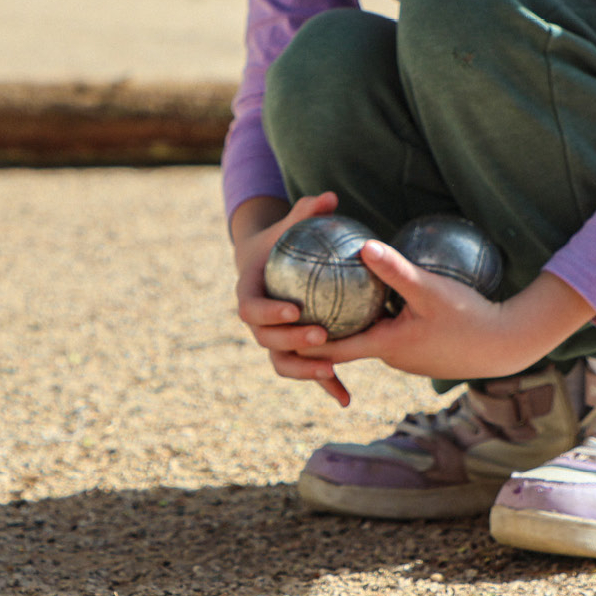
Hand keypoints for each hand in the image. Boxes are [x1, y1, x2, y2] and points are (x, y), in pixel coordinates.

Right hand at [231, 191, 355, 405]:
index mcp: (248, 295)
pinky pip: (306, 371)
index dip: (269, 313)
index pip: (251, 309)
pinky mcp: (291, 354)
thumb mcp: (289, 226)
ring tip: (331, 370)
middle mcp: (255, 324)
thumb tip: (329, 197)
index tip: (293, 310)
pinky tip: (347, 399)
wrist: (267, 266)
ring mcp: (272, 342)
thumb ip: (306, 212)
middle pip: (266, 340)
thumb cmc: (281, 241)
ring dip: (305, 370)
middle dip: (291, 342)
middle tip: (320, 336)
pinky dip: (325, 386)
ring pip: (282, 363)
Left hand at [296, 242, 590, 381]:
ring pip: (365, 338)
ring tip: (318, 298)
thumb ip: (394, 269)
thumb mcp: (429, 290)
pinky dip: (371, 320)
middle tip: (287, 308)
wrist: (505, 343)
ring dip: (343, 325)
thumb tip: (362, 245)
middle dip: (314, 332)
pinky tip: (369, 295)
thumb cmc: (469, 318)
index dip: (302, 337)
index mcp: (384, 344)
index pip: (331, 347)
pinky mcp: (419, 348)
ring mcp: (405, 355)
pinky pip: (386, 333)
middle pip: (343, 345)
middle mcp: (390, 355)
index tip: (276, 321)